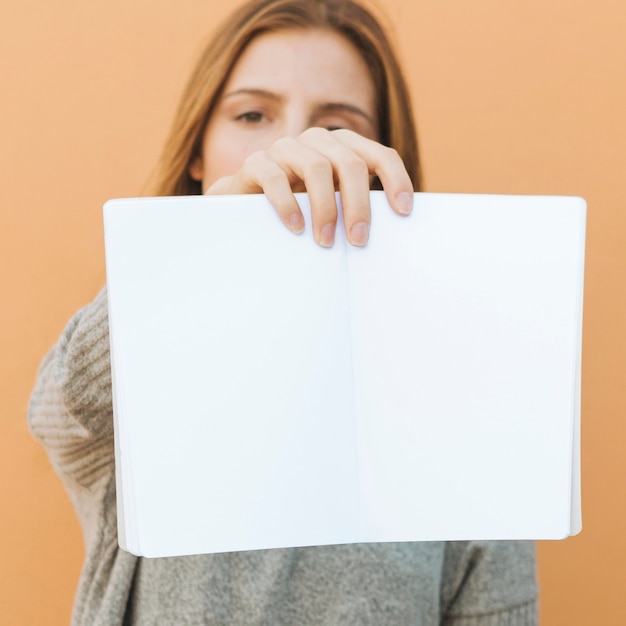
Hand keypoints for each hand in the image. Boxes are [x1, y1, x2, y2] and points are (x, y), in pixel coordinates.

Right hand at [204, 128, 413, 246]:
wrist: (246, 205)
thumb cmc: (300, 208)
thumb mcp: (333, 203)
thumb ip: (356, 205)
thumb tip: (393, 230)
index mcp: (343, 147)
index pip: (380, 155)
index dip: (396, 180)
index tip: (403, 212)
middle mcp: (317, 141)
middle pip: (349, 164)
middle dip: (358, 205)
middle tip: (359, 240)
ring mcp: (286, 148)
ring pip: (316, 168)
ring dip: (325, 209)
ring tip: (326, 241)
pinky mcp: (257, 162)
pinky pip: (275, 178)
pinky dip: (288, 204)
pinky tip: (296, 227)